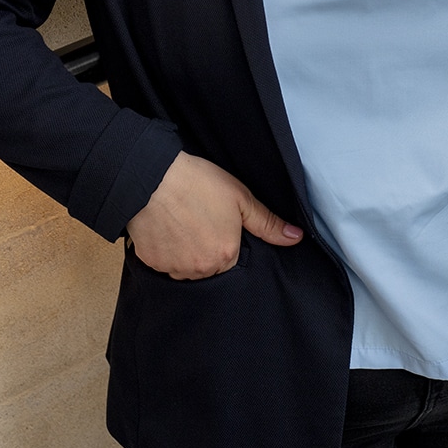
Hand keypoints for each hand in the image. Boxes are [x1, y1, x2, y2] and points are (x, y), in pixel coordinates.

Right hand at [126, 151, 302, 278]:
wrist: (153, 177)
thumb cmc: (198, 183)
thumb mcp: (240, 198)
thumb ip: (268, 223)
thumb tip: (296, 238)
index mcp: (225, 256)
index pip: (231, 258)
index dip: (225, 238)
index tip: (216, 221)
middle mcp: (201, 270)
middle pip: (208, 266)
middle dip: (206, 247)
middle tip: (198, 218)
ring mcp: (173, 269)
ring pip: (185, 267)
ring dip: (185, 251)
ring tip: (181, 221)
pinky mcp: (151, 263)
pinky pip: (163, 263)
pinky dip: (165, 249)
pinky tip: (165, 227)